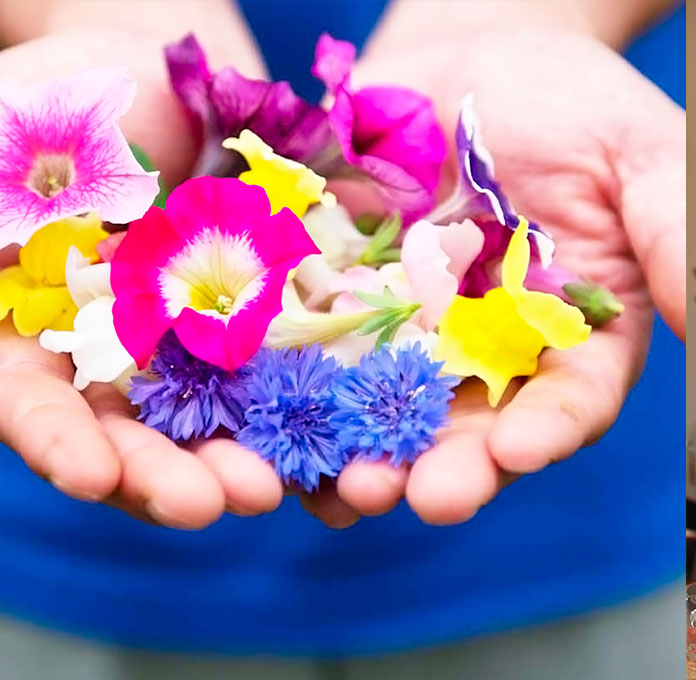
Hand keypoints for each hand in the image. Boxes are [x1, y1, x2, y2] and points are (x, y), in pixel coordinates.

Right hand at [0, 29, 282, 528]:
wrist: (142, 81)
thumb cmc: (48, 107)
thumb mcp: (1, 150)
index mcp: (30, 335)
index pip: (34, 404)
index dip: (60, 441)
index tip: (91, 473)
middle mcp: (109, 360)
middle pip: (131, 436)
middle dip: (166, 473)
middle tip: (208, 502)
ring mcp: (188, 348)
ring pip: (214, 425)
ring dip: (243, 461)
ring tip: (275, 488)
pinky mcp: (262, 327)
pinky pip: (289, 376)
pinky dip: (312, 414)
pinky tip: (341, 446)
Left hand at [313, 27, 683, 527]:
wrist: (474, 50)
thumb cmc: (572, 100)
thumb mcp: (639, 152)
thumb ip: (672, 229)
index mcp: (577, 333)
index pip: (572, 398)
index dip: (549, 428)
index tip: (521, 447)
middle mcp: (493, 350)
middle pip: (476, 428)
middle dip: (454, 468)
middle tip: (426, 496)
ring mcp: (412, 331)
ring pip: (389, 412)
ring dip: (368, 454)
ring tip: (347, 484)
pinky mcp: (341, 301)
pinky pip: (314, 356)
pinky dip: (293, 397)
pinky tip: (273, 424)